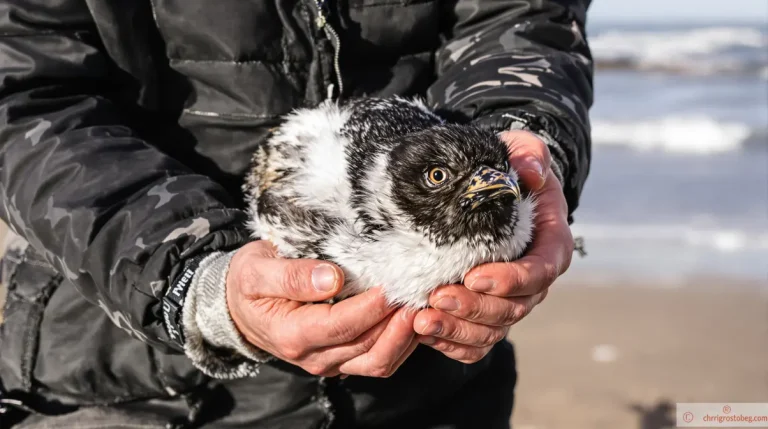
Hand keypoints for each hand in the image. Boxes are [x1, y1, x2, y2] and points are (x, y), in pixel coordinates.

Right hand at [227, 240, 417, 377]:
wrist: (239, 306)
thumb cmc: (249, 283)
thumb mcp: (257, 269)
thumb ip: (292, 276)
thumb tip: (332, 277)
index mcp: (292, 334)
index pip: (342, 324)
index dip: (373, 307)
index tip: (395, 284)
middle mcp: (313, 357)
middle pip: (368, 347)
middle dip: (398, 322)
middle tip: (421, 293)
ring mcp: (329, 362)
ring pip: (378, 360)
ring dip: (404, 336)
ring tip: (423, 305)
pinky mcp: (342, 359)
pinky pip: (377, 359)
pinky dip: (400, 341)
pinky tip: (411, 316)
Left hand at [414, 130, 573, 362]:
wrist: (489, 188)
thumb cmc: (507, 169)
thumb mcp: (519, 149)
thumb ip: (529, 153)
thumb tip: (532, 172)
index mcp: (550, 244)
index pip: (541, 271)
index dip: (511, 280)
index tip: (476, 276)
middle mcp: (533, 279)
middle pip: (514, 307)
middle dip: (476, 307)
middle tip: (438, 297)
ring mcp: (510, 300)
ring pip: (493, 329)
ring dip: (459, 329)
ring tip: (422, 320)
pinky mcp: (487, 314)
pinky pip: (476, 342)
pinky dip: (453, 343)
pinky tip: (425, 333)